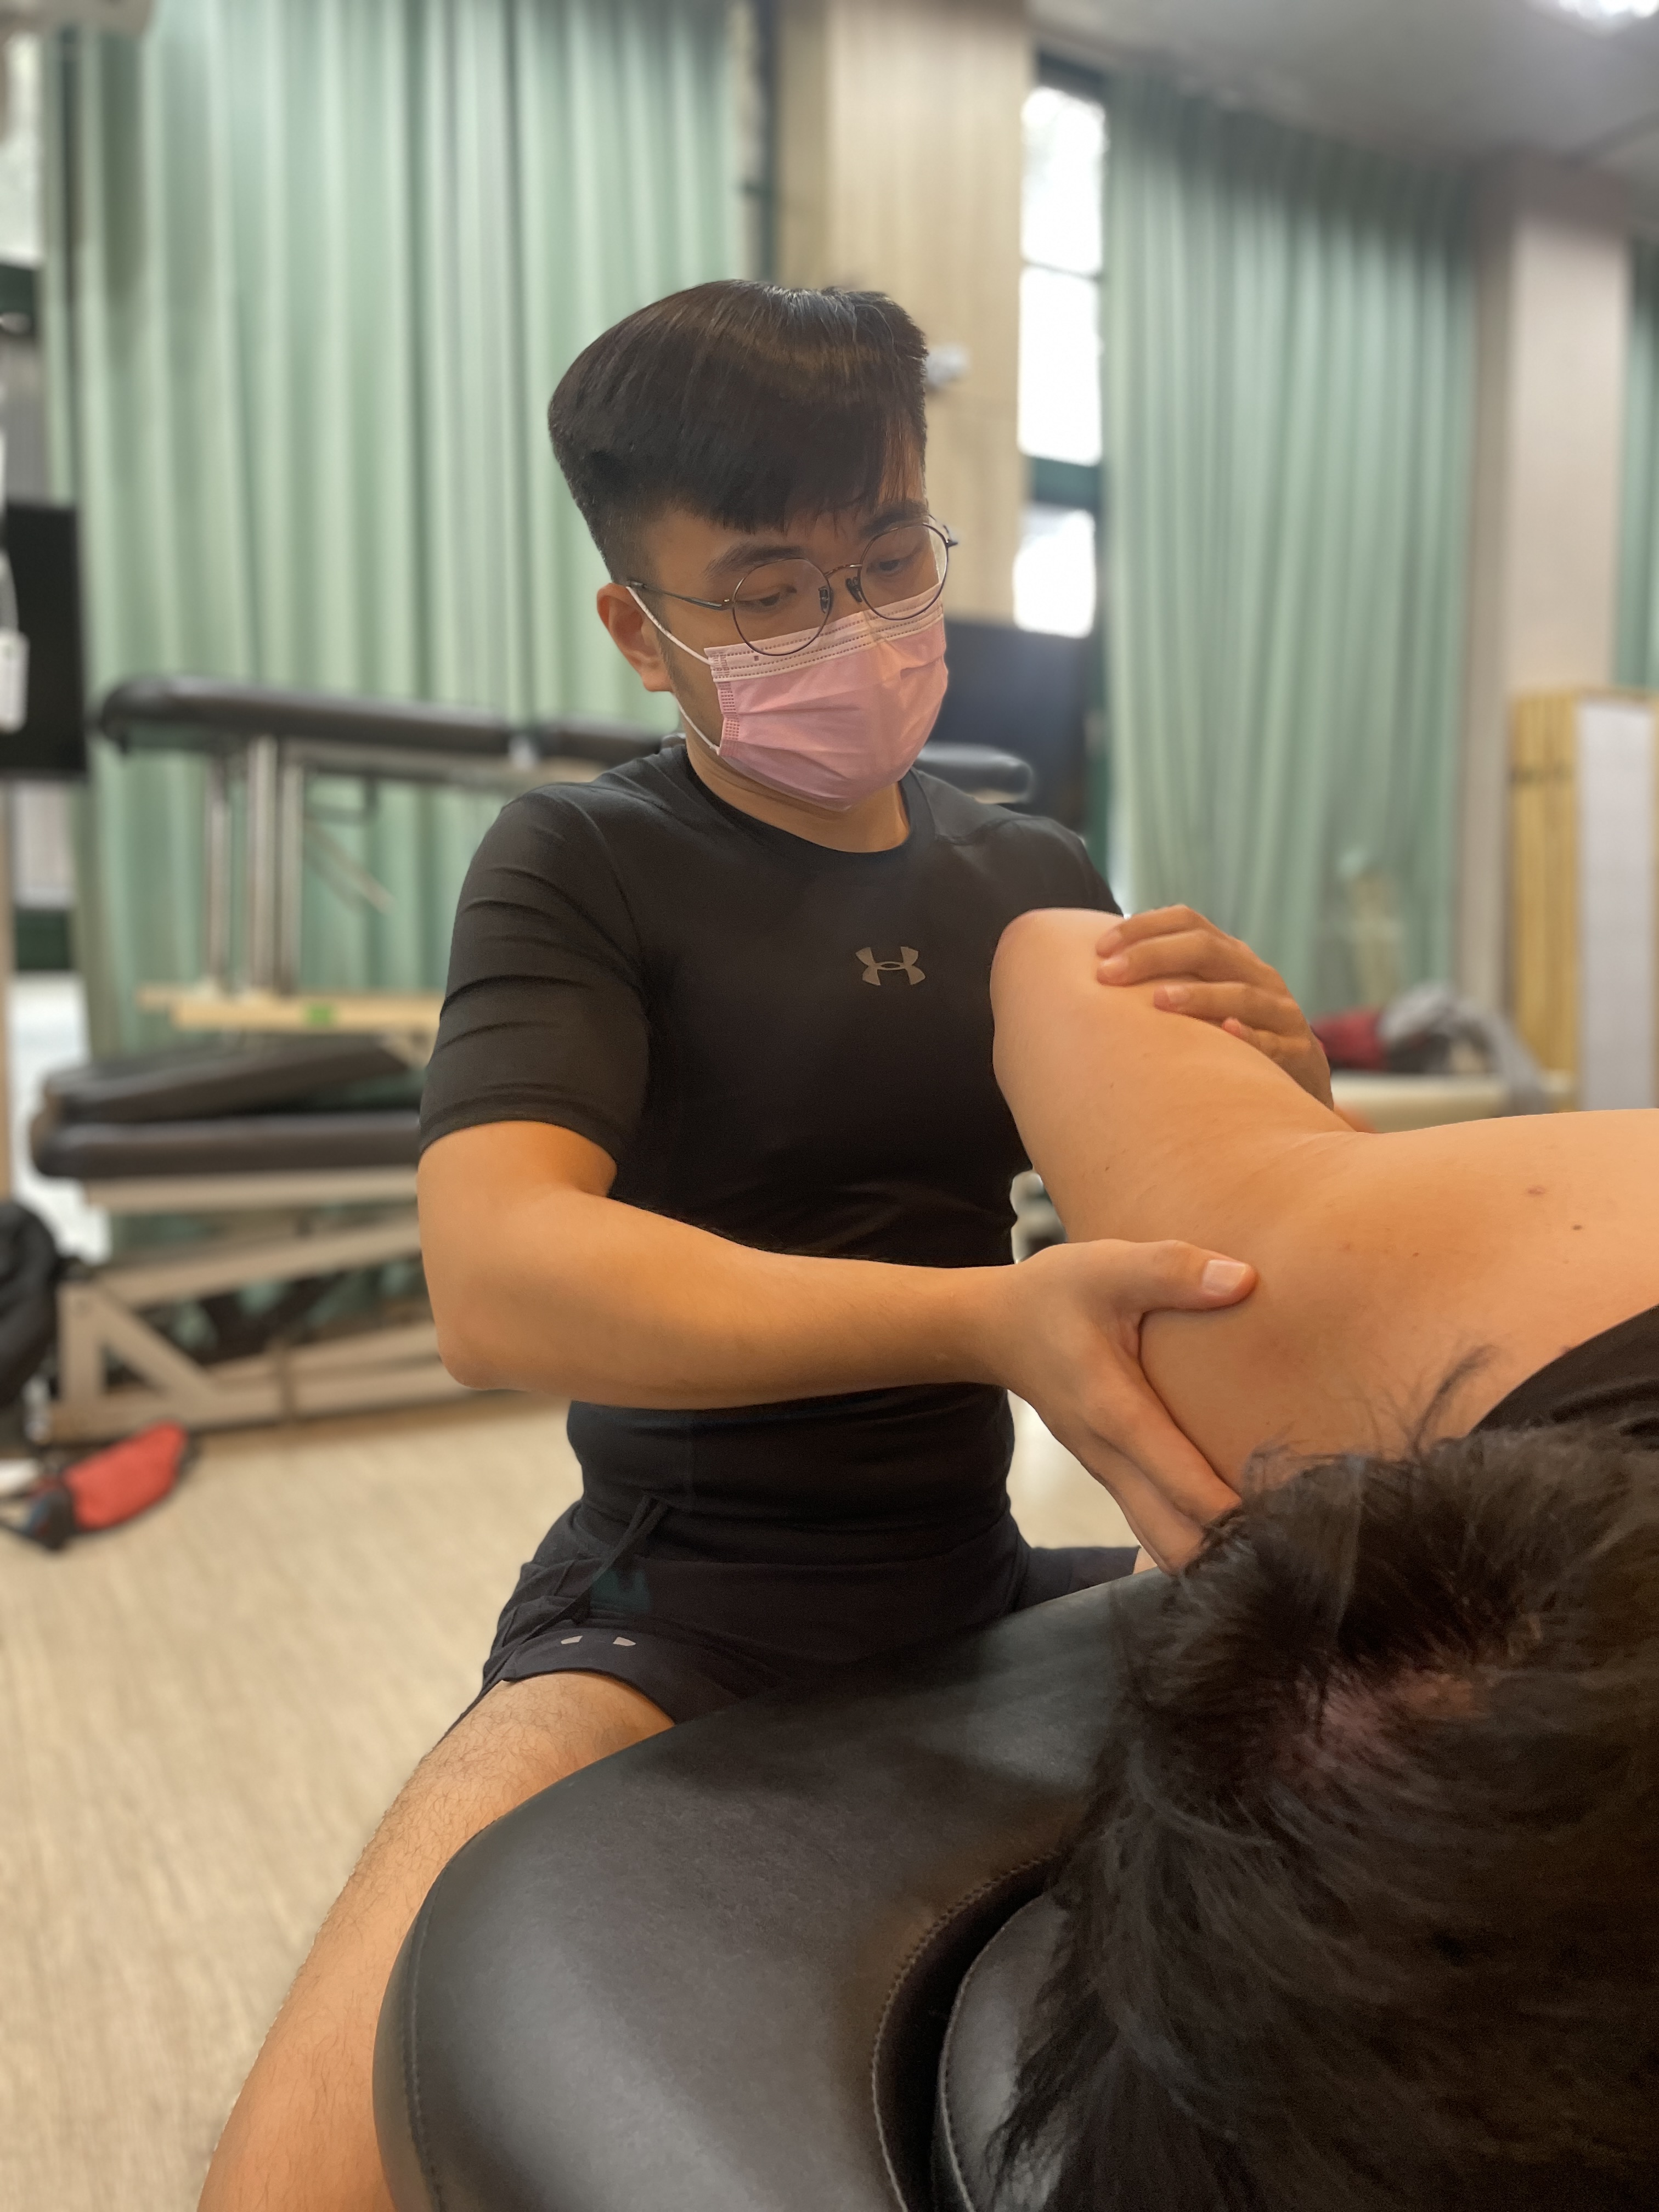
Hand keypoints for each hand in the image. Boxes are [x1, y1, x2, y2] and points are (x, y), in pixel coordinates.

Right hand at [986, 1236, 1254, 1569]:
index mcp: (1112, 1410)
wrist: (992, 1328)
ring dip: (1212, 1554)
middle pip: (1172, 1537)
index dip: (1230, 1512)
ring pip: (1161, 1540)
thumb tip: (1243, 1280)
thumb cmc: (1053, 1294)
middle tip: (1294, 1548)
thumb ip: (1172, 1270)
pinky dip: (1192, 1537)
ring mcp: (1106, 1472)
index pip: (1179, 1480)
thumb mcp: (1107, 1267)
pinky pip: (1153, 1523)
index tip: (1287, 1528)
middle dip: (1229, 1552)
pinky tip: (1236, 1534)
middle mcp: (1108, 1456)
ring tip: (1276, 1550)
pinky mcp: (1111, 1473)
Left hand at [1096, 906, 1333, 1107]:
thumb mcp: (1205, 998)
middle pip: (1207, 949)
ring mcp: (1281, 1011)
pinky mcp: (1298, 1051)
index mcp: (1231, 956)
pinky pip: (1273, 1043)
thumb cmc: (1233, 1037)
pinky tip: (1225, 1035)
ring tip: (1158, 1001)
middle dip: (1153, 956)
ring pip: (1241, 993)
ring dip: (1197, 996)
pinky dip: (1249, 1037)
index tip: (1098, 948)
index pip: (1188, 921)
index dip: (1143, 927)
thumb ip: (1165, 979)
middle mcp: (1258, 974)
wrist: (1300, 1079)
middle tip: (1107, 976)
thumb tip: (1094, 970)